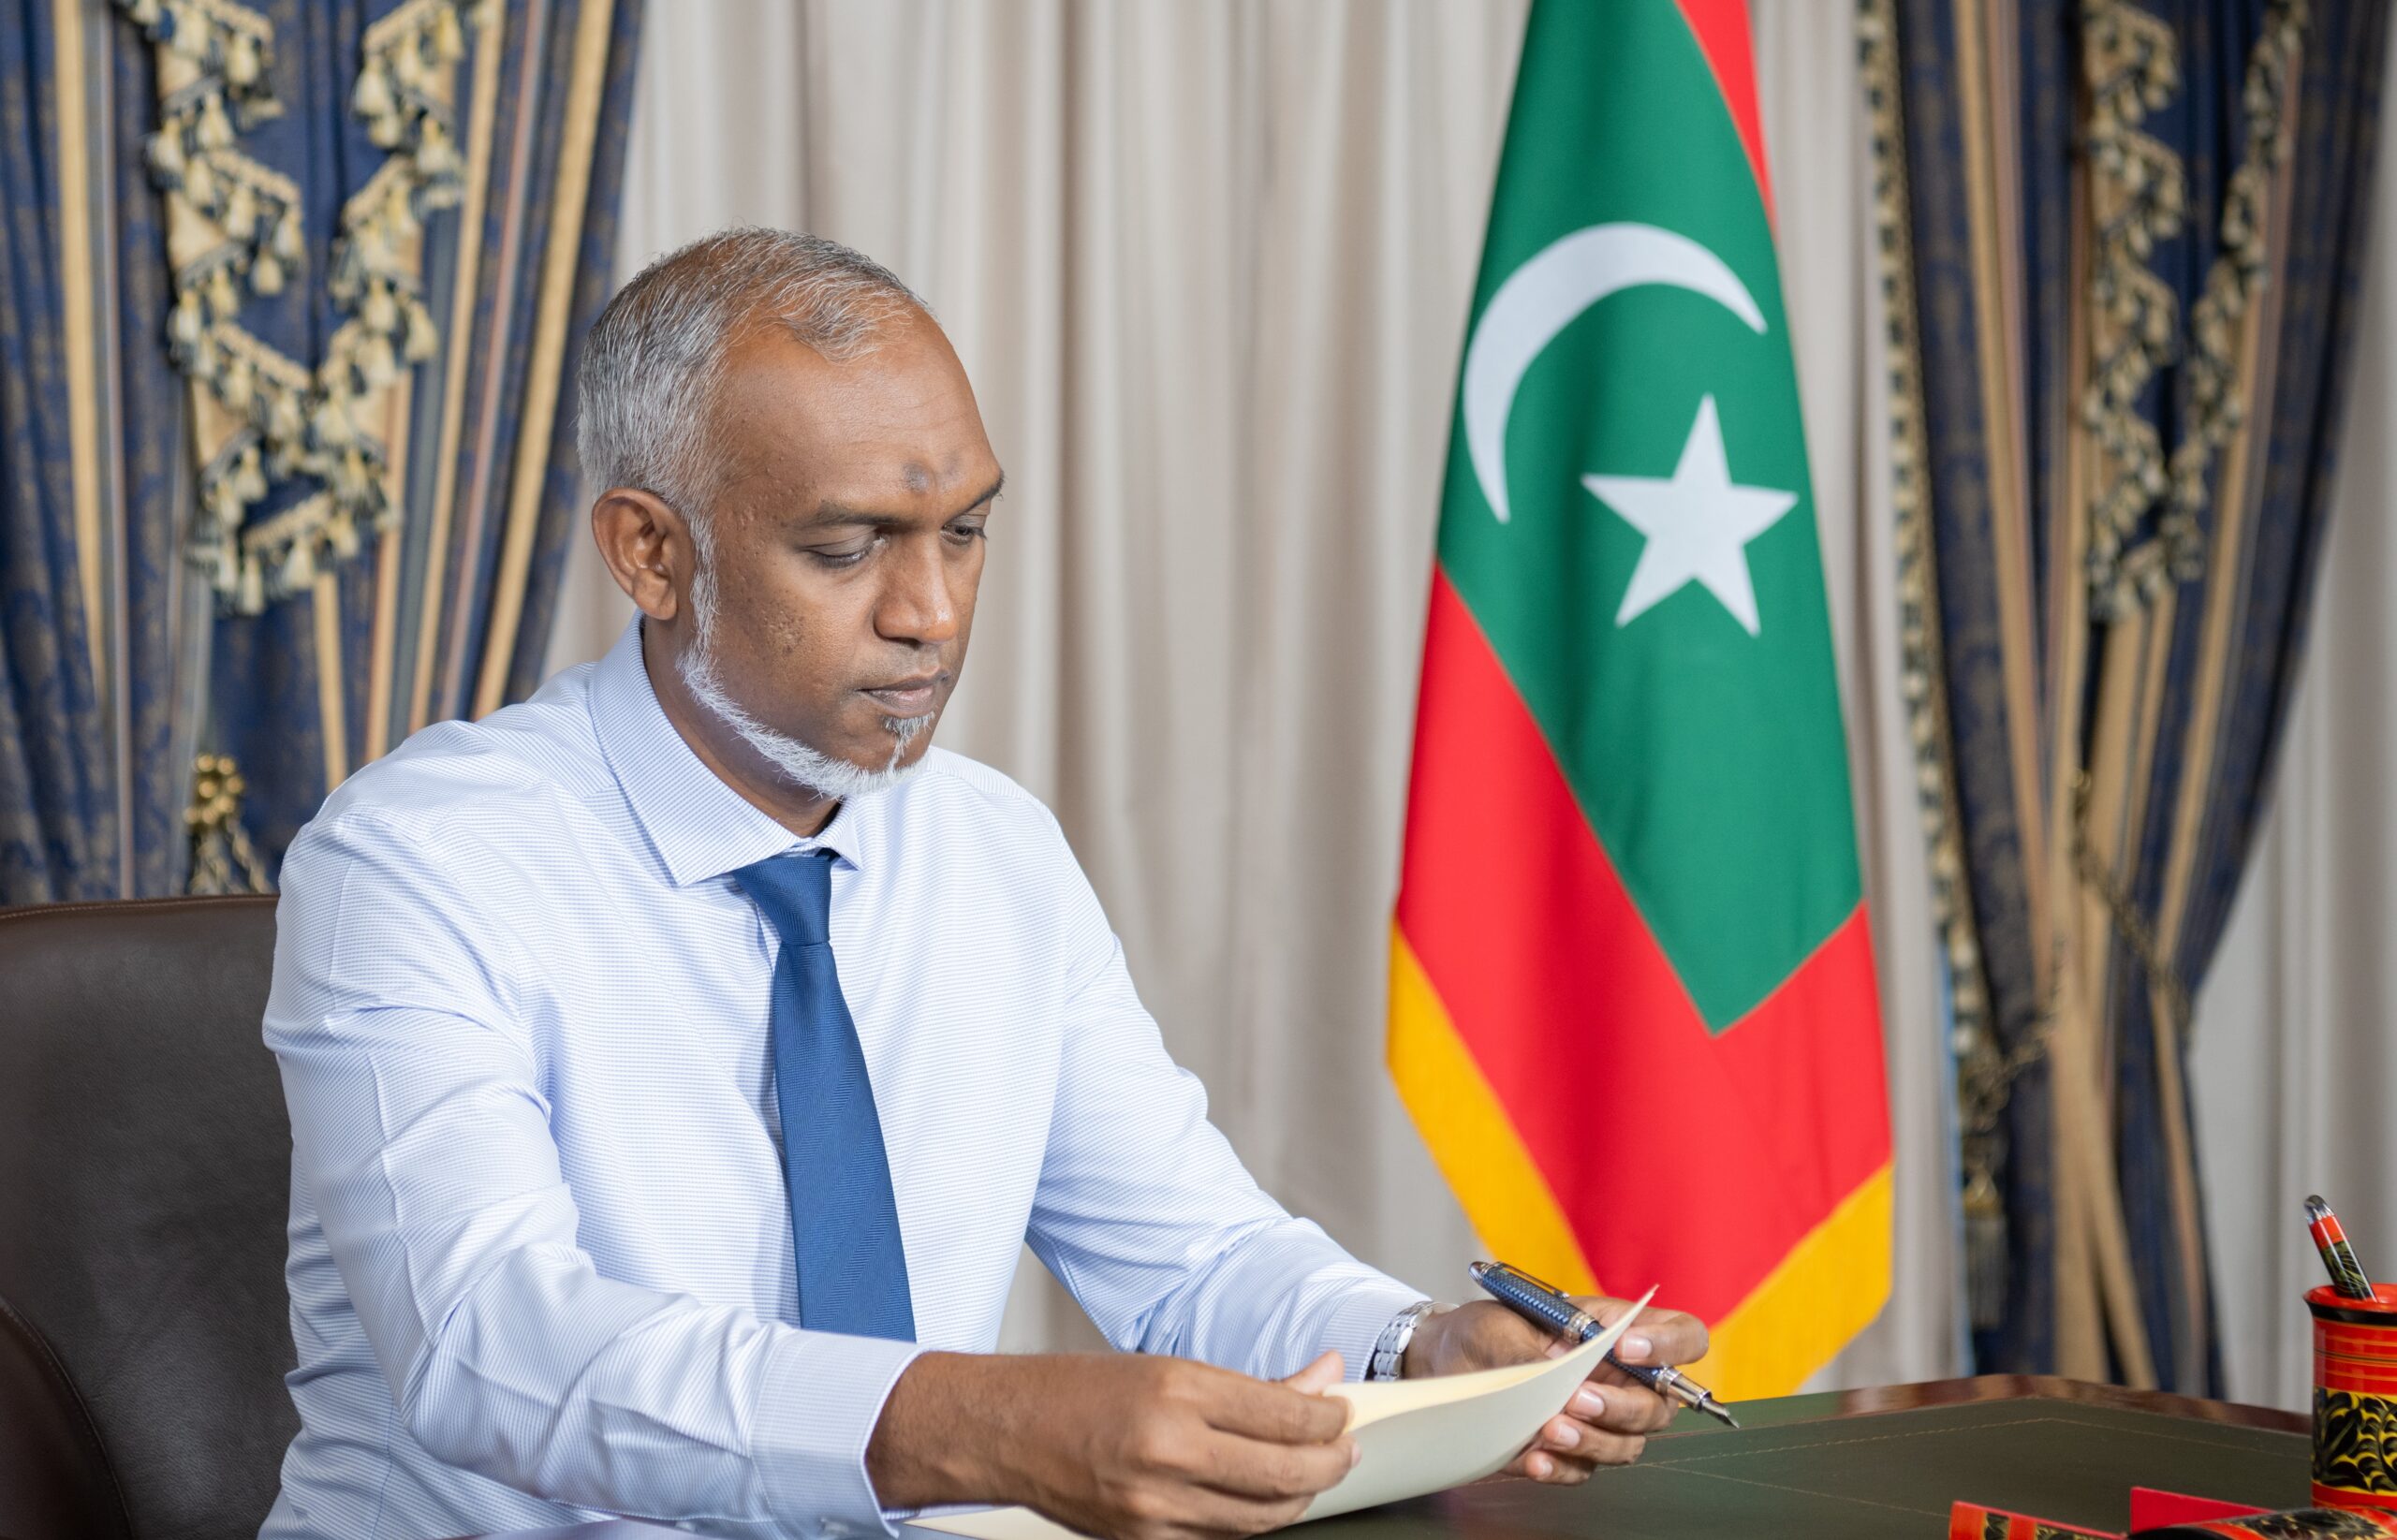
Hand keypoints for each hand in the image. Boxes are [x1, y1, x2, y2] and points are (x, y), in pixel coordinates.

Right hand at [867, 1349, 1358, 1539]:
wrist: (1004, 1432)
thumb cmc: (1079, 1390)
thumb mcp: (1169, 1367)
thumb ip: (1252, 1385)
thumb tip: (1321, 1377)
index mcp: (1176, 1392)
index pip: (1285, 1413)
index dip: (1328, 1417)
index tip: (1340, 1413)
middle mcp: (1168, 1450)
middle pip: (1284, 1473)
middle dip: (1331, 1462)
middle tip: (1344, 1448)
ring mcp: (1155, 1506)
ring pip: (1261, 1517)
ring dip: (1299, 1496)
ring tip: (1312, 1474)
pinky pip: (1221, 1539)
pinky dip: (1252, 1521)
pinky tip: (1261, 1499)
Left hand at [1400, 1296, 1709, 1481]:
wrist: (1445, 1359)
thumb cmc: (1485, 1329)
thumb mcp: (1503, 1324)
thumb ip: (1532, 1349)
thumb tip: (1554, 1375)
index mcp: (1619, 1330)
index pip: (1683, 1337)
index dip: (1669, 1345)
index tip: (1626, 1347)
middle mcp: (1621, 1378)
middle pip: (1660, 1404)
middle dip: (1622, 1406)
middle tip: (1579, 1399)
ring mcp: (1601, 1417)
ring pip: (1627, 1444)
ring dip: (1593, 1440)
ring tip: (1551, 1428)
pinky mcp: (1572, 1450)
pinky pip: (1584, 1470)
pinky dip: (1562, 1467)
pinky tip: (1534, 1458)